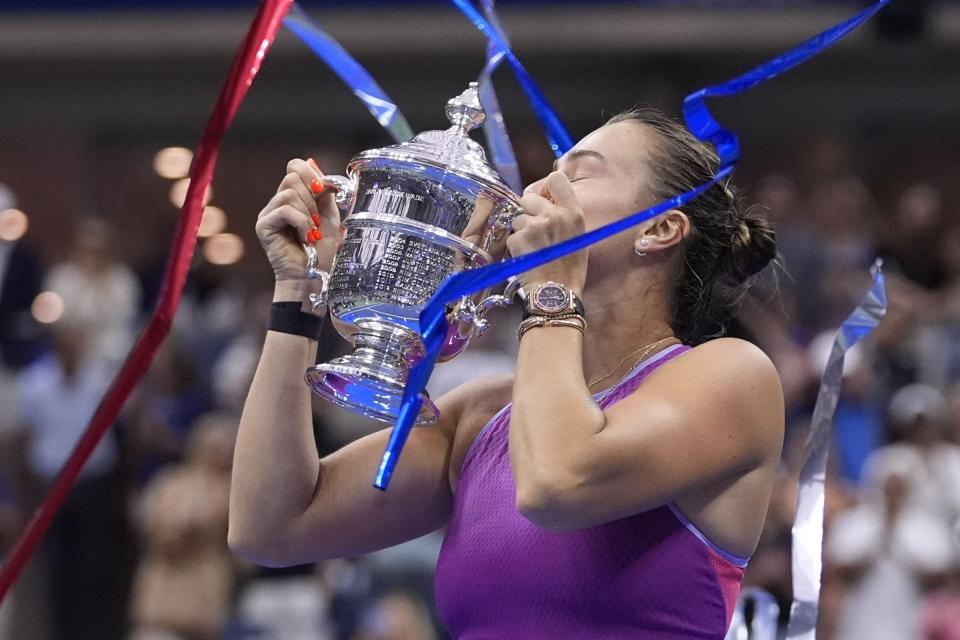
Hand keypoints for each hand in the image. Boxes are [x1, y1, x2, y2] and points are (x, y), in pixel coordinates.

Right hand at [255, 158, 340, 281]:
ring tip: (310, 233)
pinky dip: (301, 222)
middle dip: (312, 200)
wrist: (312, 276)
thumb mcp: (329, 215)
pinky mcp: (263, 225)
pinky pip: (285, 209)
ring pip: (289, 193)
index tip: (324, 192)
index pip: (295, 167)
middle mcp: (277, 202)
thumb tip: (313, 164)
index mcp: (293, 197)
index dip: (312, 175)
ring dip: (307, 214)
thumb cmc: (321, 251)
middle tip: (316, 222)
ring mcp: (268, 213)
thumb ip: (324, 191)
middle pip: (292, 177)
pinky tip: (304, 237)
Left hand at [507, 171, 587, 293]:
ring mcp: (536, 226)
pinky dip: (515, 245)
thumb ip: (564, 214)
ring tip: (533, 249)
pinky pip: (511, 234)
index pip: (556, 179)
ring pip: (518, 217)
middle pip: (529, 197)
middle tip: (533, 229)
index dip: (544, 186)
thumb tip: (545, 200)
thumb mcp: (577, 235)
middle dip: (527, 210)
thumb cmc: (569, 269)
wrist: (557, 292)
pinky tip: (527, 257)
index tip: (542, 197)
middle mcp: (555, 215)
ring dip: (520, 230)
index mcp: (573, 212)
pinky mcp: (519, 238)